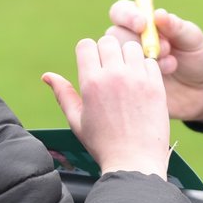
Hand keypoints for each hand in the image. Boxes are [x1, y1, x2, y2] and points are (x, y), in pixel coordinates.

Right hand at [43, 36, 169, 177]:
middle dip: (106, 51)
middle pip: (108, 40)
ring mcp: (137, 78)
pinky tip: (141, 83)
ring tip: (127, 74)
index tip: (92, 65)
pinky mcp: (156, 84)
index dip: (87, 52)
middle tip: (109, 70)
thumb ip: (63, 94)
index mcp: (91, 82)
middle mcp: (114, 75)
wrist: (135, 161)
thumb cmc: (103, 144)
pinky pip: (150, 61)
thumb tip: (47, 75)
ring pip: (131, 46)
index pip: (86, 44)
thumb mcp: (77, 120)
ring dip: (127, 56)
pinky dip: (145, 68)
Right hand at [107, 0, 202, 122]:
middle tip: (165, 48)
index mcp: (143, 22)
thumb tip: (158, 14)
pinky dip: (145, 77)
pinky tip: (165, 78)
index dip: (127, 15)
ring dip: (143, 59)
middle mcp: (131, 41)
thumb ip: (176, 27)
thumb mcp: (193, 39)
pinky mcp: (130, 84)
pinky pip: (125, 79)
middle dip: (138, 41)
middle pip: (113, 35)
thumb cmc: (198, 56)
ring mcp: (128, 64)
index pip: (121, 12)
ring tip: (171, 64)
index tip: (142, 24)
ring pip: (118, 57)